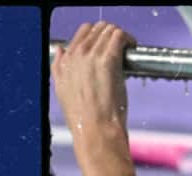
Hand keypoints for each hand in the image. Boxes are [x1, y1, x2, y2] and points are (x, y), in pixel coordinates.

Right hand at [52, 22, 136, 139]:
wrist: (94, 130)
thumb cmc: (83, 118)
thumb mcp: (62, 91)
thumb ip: (59, 68)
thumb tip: (60, 51)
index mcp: (64, 63)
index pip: (82, 32)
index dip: (97, 36)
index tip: (106, 46)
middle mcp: (75, 55)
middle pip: (97, 28)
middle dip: (110, 34)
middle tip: (120, 47)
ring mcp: (91, 56)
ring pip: (109, 29)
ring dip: (121, 36)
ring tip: (128, 48)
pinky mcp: (108, 59)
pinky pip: (119, 35)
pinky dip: (128, 39)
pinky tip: (132, 48)